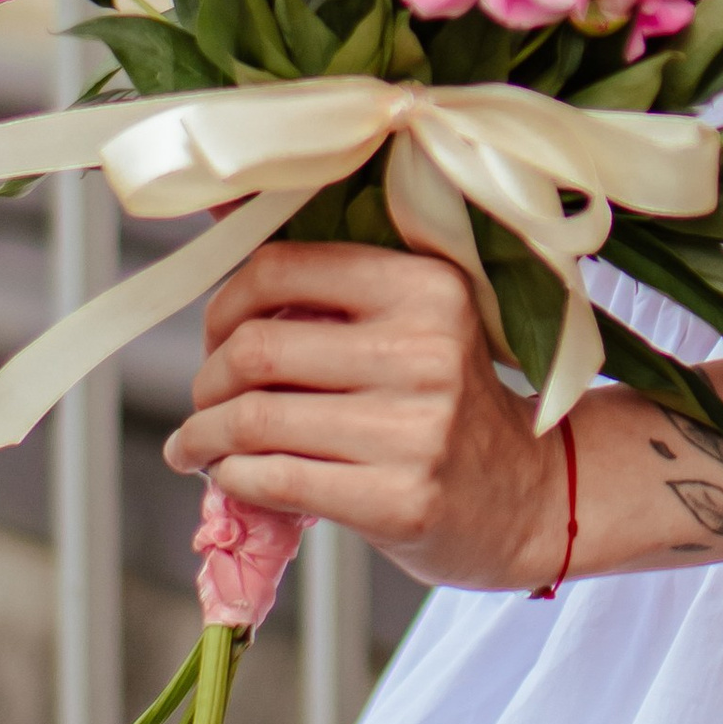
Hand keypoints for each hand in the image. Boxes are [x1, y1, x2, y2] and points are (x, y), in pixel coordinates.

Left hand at [166, 240, 568, 593]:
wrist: (527, 496)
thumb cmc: (448, 404)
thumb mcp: (417, 324)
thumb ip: (335, 291)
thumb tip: (217, 222)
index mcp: (426, 286)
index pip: (282, 268)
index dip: (224, 305)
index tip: (217, 336)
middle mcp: (425, 350)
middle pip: (256, 349)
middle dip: (207, 380)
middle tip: (204, 400)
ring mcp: (415, 431)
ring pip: (255, 420)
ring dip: (204, 437)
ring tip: (195, 446)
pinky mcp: (402, 501)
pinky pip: (275, 480)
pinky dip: (233, 478)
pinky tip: (231, 477)